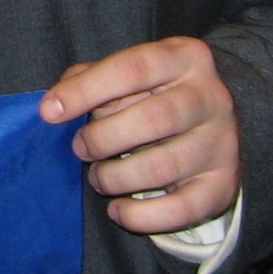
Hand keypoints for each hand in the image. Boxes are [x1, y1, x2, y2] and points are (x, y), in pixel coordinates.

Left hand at [40, 36, 240, 233]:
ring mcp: (222, 143)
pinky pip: (181, 209)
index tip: (49, 112)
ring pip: (163, 166)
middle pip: (152, 119)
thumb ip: (90, 78)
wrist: (213, 124)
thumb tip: (55, 104)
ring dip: (116, 177)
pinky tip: (118, 209)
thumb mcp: (128, 73)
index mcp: (184, 58)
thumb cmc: (154, 93)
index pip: (131, 68)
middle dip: (102, 139)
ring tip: (98, 177)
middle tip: (80, 148)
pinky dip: (141, 216)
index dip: (85, 91)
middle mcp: (211, 98)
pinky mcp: (223, 185)